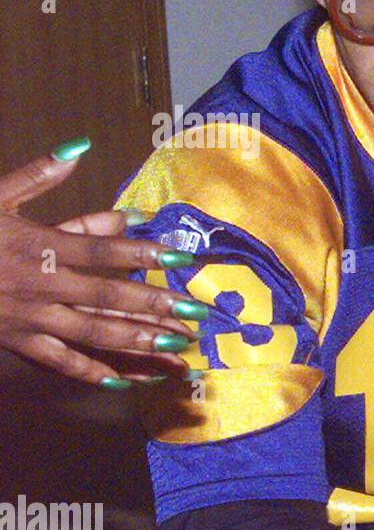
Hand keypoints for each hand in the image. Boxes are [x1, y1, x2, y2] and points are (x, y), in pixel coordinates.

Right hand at [0, 144, 201, 385]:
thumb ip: (39, 175)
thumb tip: (80, 146)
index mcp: (38, 246)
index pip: (102, 251)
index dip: (144, 254)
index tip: (183, 258)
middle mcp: (39, 285)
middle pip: (107, 297)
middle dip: (155, 306)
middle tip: (198, 314)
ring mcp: (28, 318)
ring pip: (91, 334)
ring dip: (137, 343)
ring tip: (177, 351)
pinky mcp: (15, 342)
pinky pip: (58, 363)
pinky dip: (91, 373)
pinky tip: (125, 382)